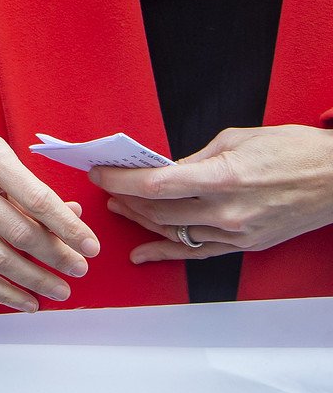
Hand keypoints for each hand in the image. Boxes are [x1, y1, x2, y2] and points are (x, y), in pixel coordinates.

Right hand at [0, 99, 98, 311]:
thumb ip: (29, 185)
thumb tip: (70, 218)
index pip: (35, 198)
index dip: (68, 227)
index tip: (90, 246)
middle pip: (17, 232)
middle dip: (56, 256)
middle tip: (79, 269)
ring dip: (32, 279)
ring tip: (59, 289)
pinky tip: (24, 300)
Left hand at [95, 124, 332, 261]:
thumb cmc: (292, 150)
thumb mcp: (235, 139)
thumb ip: (194, 158)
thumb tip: (164, 169)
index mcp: (223, 177)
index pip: (157, 184)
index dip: (121, 180)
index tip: (100, 173)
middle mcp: (228, 211)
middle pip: (160, 211)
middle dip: (127, 199)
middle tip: (107, 188)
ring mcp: (238, 233)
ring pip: (175, 233)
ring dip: (143, 221)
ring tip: (121, 208)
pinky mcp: (247, 245)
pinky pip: (198, 252)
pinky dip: (167, 253)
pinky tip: (143, 253)